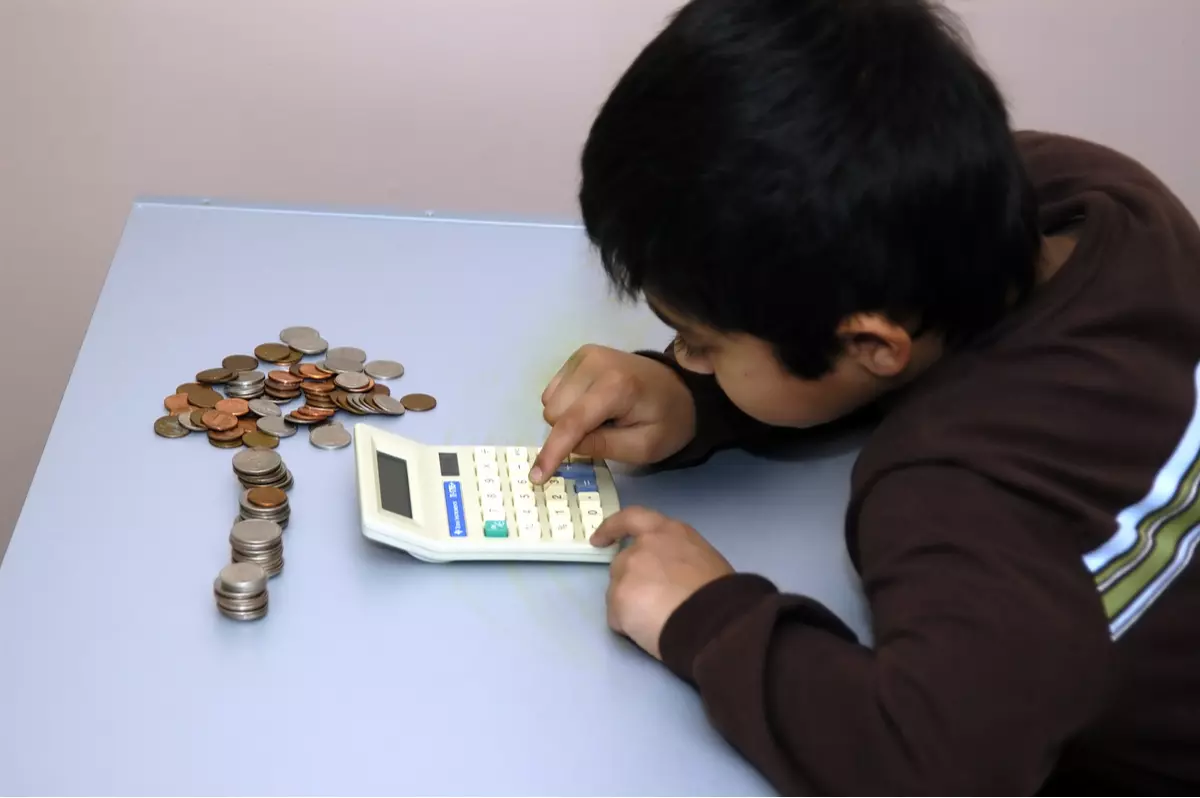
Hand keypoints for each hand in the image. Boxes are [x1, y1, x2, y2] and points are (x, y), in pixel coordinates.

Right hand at [532, 345, 695, 482]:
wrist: (680, 388)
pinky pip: (553, 391)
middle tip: (603, 434)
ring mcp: (585, 356)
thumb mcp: (643, 447)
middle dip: (569, 433)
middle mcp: (595, 363)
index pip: (573, 422)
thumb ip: (603, 448)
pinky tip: (591, 406)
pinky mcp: (579, 355)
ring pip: (549, 402)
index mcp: (616, 386)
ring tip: (600, 419)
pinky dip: (566, 405)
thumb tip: (566, 446)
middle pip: (555, 413)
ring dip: (567, 420)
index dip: (553, 451)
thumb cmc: (666, 421)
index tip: (537, 477)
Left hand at [590, 507, 733, 659]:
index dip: (612, 528)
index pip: (631, 518)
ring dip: (632, 604)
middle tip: (652, 603)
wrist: (714, 620)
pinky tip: (650, 634)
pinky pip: (618, 617)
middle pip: (623, 562)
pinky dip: (629, 626)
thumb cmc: (719, 592)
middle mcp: (642, 546)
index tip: (599, 539)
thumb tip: (670, 572)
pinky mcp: (618, 598)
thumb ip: (678, 557)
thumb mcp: (703, 558)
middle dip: (632, 581)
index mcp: (667, 532)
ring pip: (619, 590)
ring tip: (658, 622)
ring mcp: (627, 571)